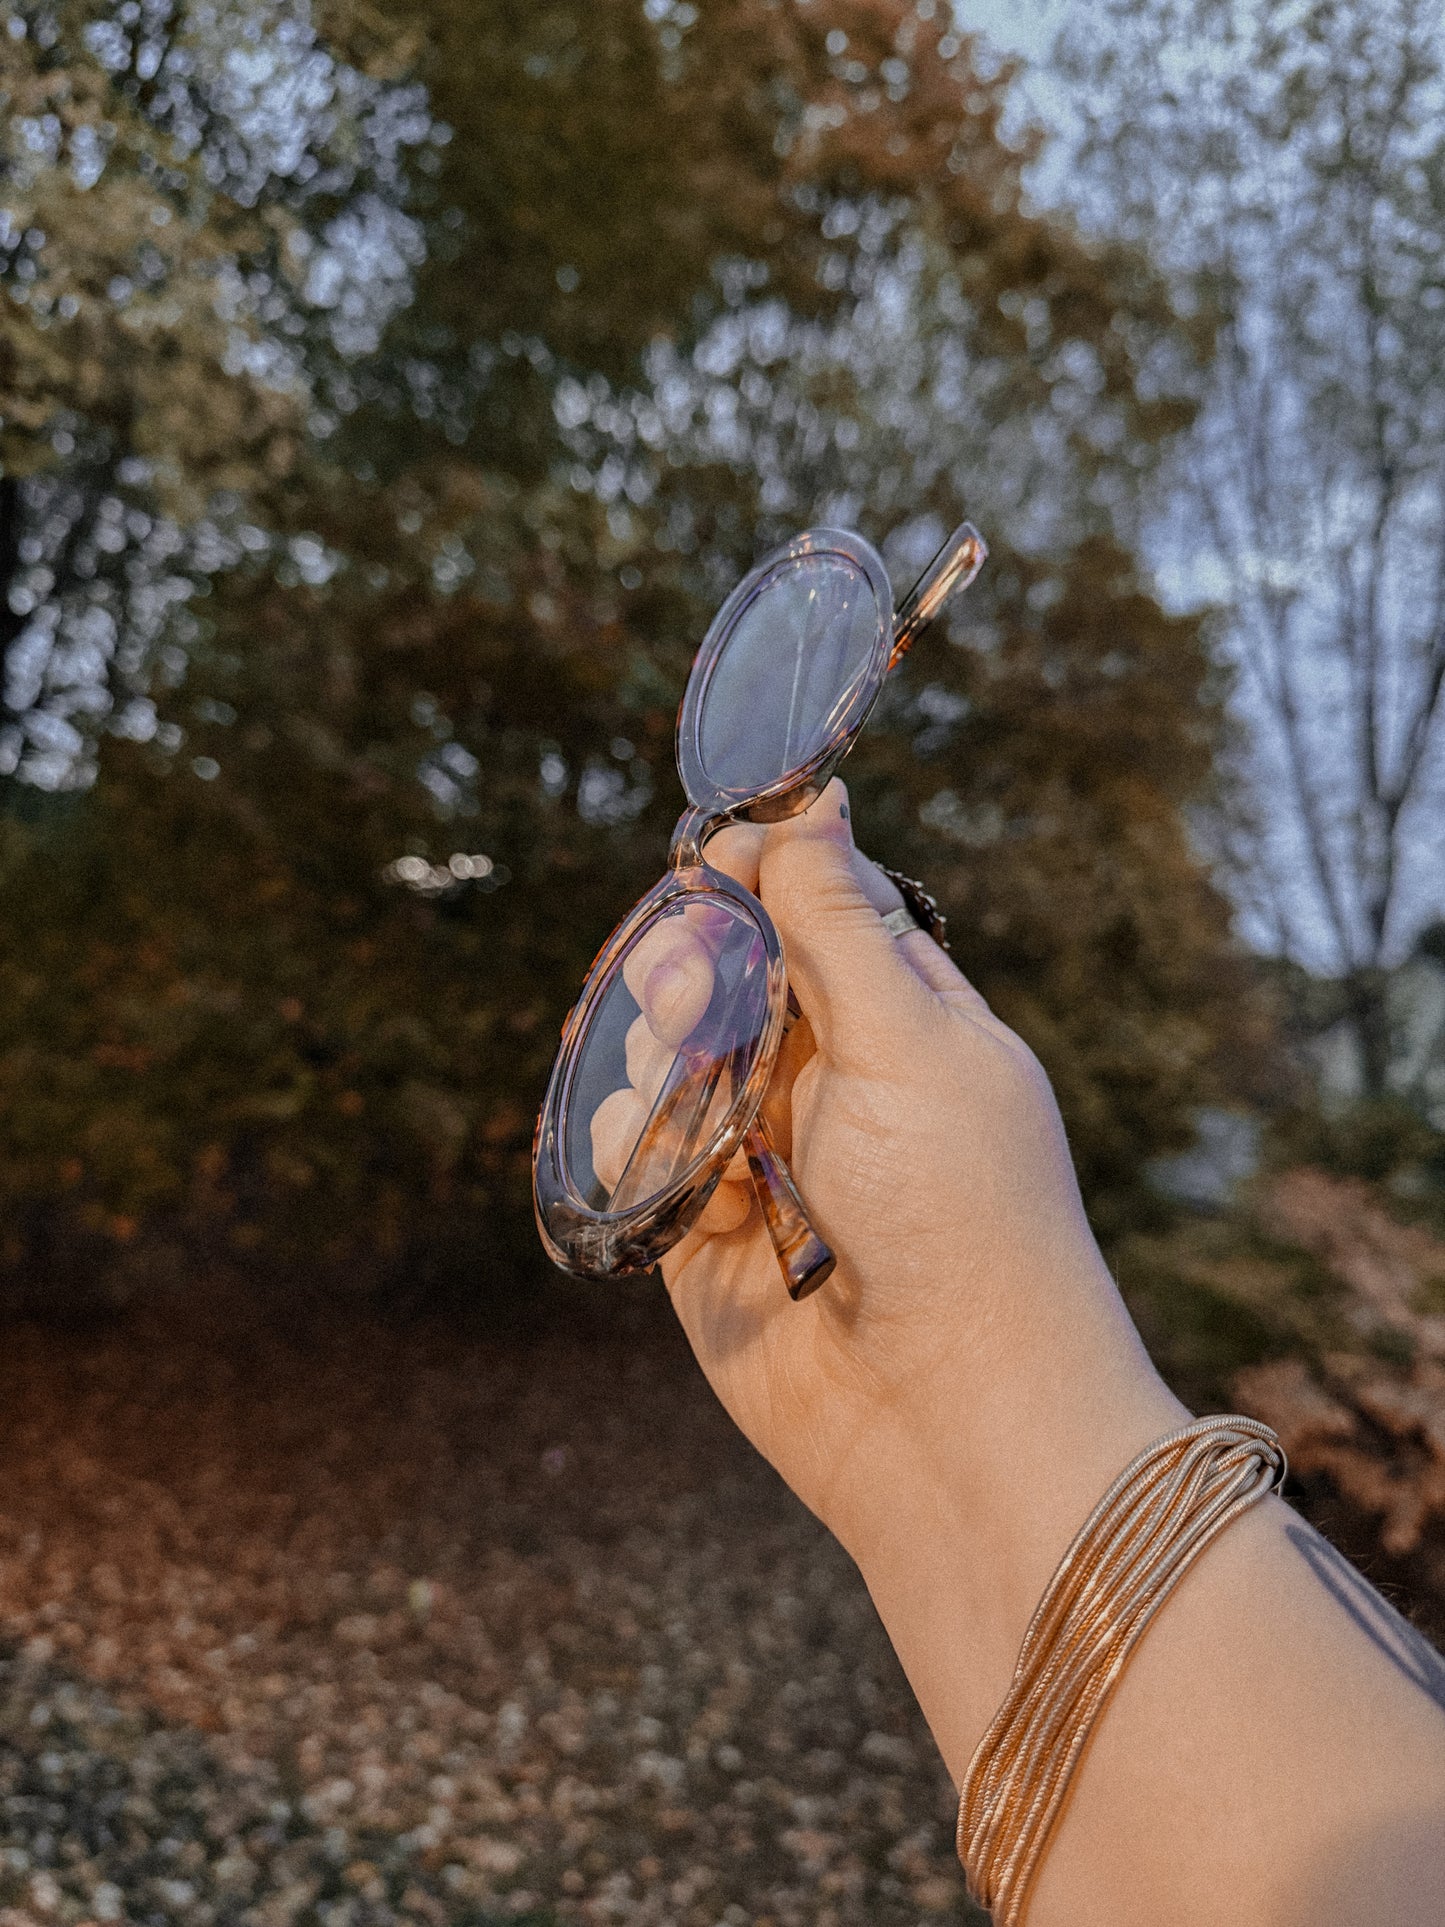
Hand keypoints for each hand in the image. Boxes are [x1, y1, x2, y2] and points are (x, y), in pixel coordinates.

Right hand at [644, 781, 1185, 1760]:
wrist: (944, 1414)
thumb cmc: (960, 1212)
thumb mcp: (909, 1040)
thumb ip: (839, 925)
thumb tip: (818, 799)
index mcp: (909, 1018)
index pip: (820, 908)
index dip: (763, 875)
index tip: (715, 857)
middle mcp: (833, 1079)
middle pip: (726, 972)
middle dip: (696, 965)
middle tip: (686, 982)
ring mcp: (762, 1154)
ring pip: (667, 1054)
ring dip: (664, 1056)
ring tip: (695, 1098)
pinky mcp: (702, 1229)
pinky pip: (637, 1146)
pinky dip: (641, 1146)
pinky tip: (683, 1177)